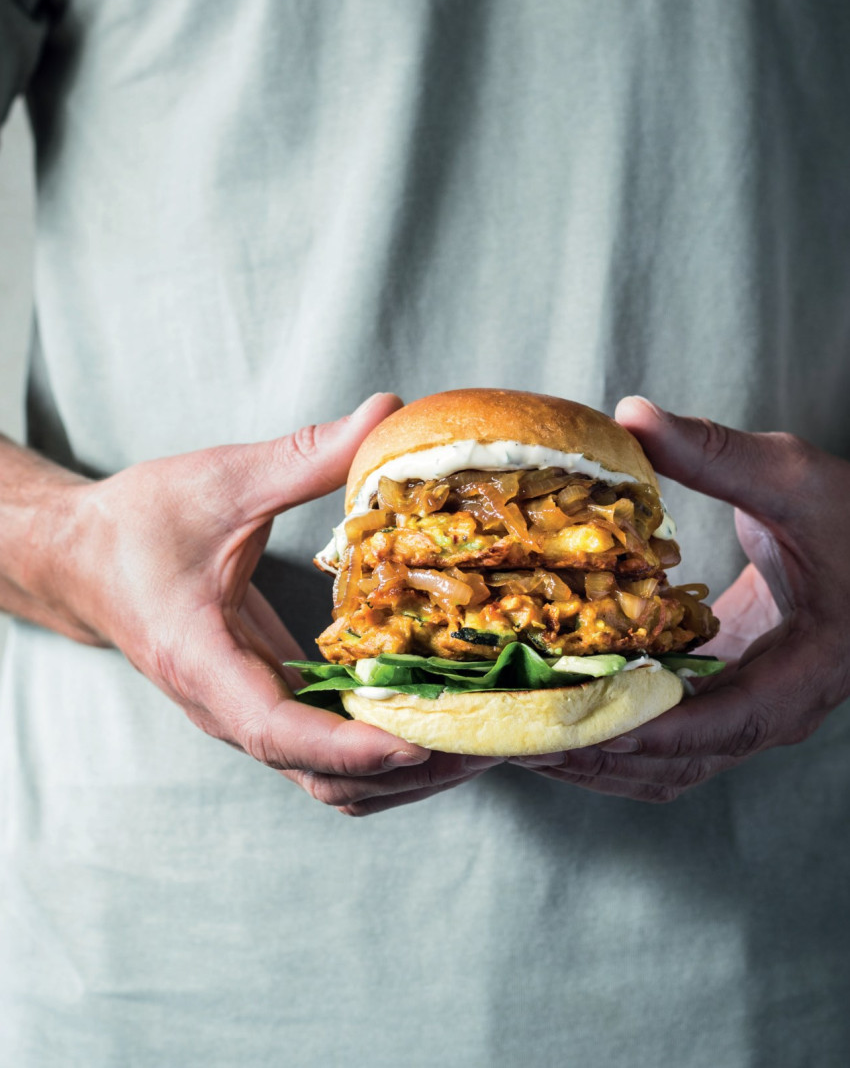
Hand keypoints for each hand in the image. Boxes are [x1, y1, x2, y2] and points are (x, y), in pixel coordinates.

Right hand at [35, 394, 497, 814]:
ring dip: (398, 770)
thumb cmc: (136, 524)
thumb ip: (306, 455)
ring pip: (326, 777)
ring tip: (476, 739)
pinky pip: (325, 751)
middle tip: (485, 740)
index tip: (420, 743)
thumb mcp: (221, 481)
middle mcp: (223, 707)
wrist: (83, 559)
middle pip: (318, 775)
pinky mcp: (264, 702)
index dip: (351, 746)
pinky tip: (432, 713)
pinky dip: (378, 748)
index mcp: (200, 660)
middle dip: (401, 768)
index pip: (278, 731)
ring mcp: (244, 714)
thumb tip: (388, 411)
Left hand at [511, 397, 849, 801]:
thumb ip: (715, 453)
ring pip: (669, 767)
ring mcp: (752, 712)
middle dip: (597, 753)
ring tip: (519, 736)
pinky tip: (560, 708)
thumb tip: (630, 414)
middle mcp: (778, 709)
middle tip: (516, 736)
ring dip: (596, 757)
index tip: (574, 722)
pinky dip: (613, 736)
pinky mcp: (729, 699)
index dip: (648, 730)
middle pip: (680, 764)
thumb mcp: (793, 479)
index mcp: (806, 670)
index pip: (725, 724)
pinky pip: (669, 742)